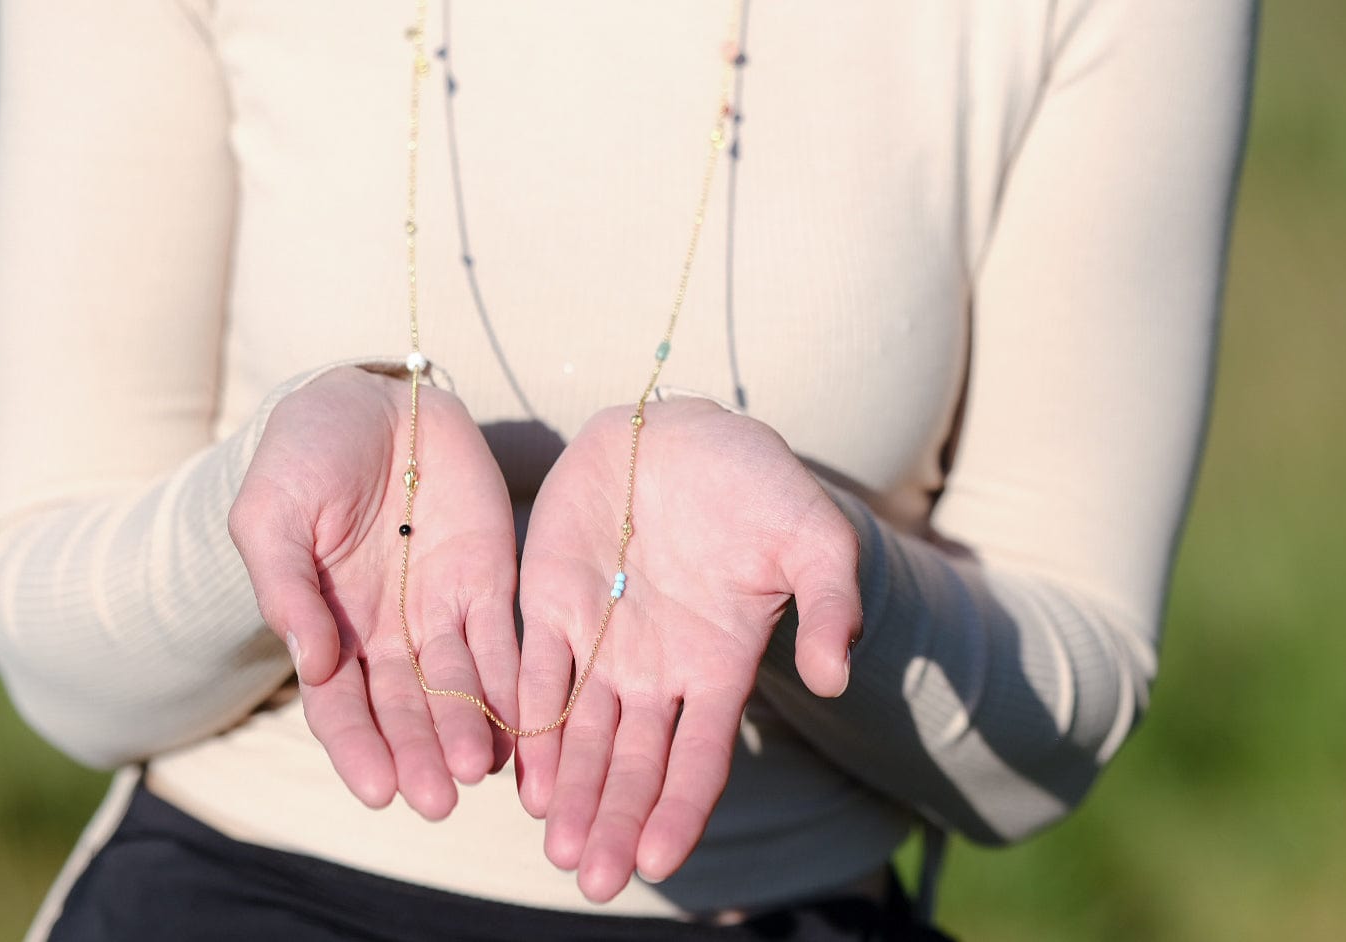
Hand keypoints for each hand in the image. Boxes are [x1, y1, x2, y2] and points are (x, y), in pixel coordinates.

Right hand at [229, 366, 517, 819]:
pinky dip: (517, 684)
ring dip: (471, 730)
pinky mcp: (492, 580)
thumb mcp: (271, 514)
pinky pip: (507, 640)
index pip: (342, 705)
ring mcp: (442, 610)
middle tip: (440, 799)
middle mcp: (388, 634)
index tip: (378, 790)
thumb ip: (286, 586)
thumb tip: (310, 663)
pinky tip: (529, 725)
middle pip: (407, 709)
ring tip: (481, 770)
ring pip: (460, 687)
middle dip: (421, 754)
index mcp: (327, 627)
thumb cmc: (303, 456)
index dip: (359, 748)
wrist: (369, 398)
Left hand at [513, 397, 861, 900]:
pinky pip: (532, 672)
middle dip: (611, 821)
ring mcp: (601, 642)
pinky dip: (522, 721)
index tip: (654, 861)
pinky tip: (513, 769)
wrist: (684, 430)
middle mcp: (656, 671)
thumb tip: (832, 677)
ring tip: (552, 841)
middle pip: (631, 764)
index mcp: (718, 667)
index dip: (678, 810)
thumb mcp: (814, 540)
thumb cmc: (760, 486)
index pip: (698, 758)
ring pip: (577, 734)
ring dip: (564, 789)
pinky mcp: (550, 602)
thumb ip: (830, 607)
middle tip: (590, 878)